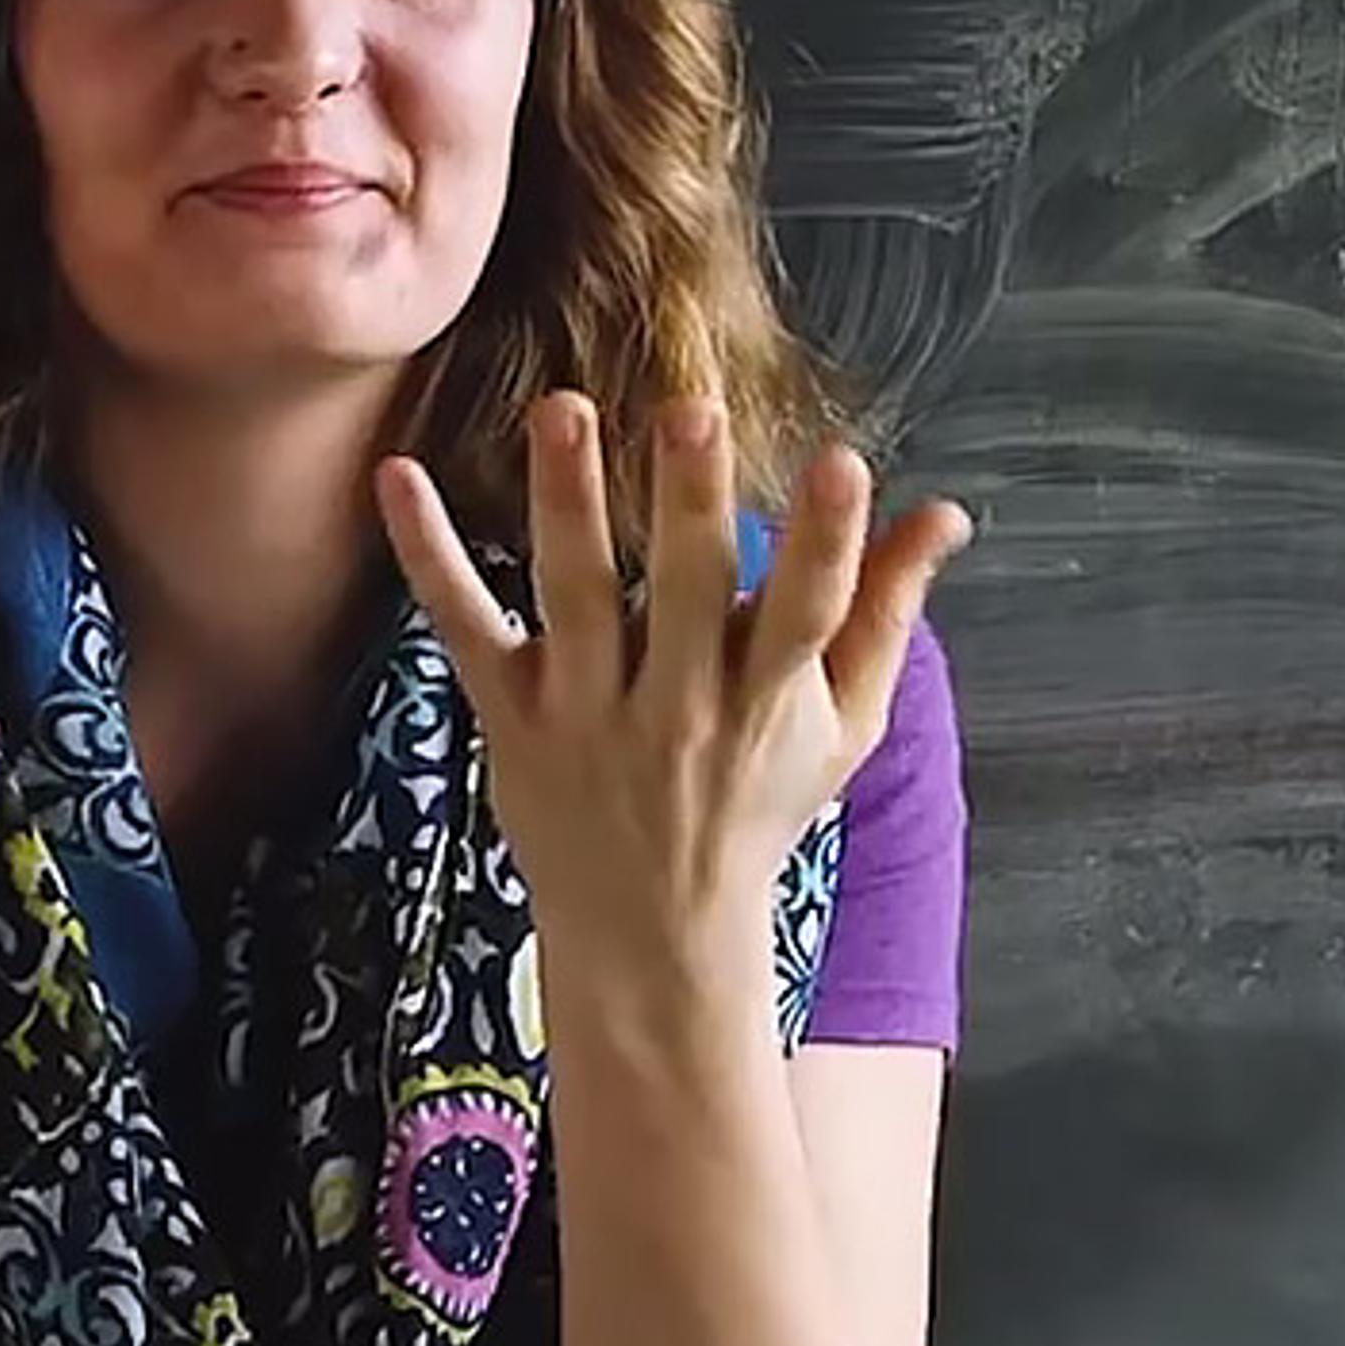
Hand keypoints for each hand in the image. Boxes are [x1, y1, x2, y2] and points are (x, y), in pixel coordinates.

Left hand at [372, 390, 972, 987]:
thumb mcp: (842, 726)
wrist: (654, 937)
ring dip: (569, 500)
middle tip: (693, 408)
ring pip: (577, 598)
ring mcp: (589, 714)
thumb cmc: (756, 807)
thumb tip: (947, 512)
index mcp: (769, 703)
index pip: (809, 615)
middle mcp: (680, 708)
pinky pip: (465, 626)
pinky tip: (397, 476)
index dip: (831, 543)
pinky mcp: (512, 718)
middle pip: (691, 595)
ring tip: (563, 410)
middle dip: (693, 502)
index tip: (846, 464)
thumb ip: (885, 612)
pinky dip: (429, 553)